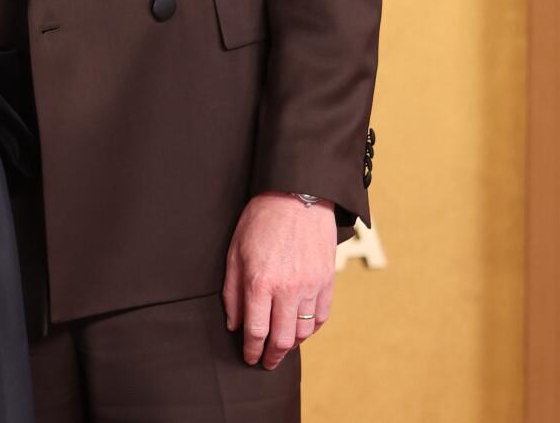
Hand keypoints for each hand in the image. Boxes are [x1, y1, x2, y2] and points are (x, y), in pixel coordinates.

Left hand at [222, 192, 337, 368]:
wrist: (297, 196)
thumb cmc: (260, 221)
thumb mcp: (235, 252)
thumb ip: (232, 292)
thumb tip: (234, 324)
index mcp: (260, 282)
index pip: (255, 331)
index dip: (251, 350)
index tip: (249, 358)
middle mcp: (287, 289)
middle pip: (282, 340)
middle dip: (272, 357)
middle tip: (265, 362)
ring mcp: (311, 287)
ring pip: (303, 333)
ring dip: (291, 346)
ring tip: (281, 348)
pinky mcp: (327, 282)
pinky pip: (320, 317)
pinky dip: (310, 330)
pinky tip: (300, 331)